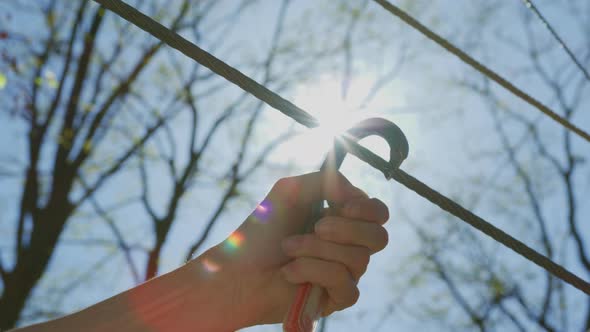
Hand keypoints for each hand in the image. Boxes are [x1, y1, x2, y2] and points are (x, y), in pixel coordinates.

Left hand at [197, 171, 389, 327]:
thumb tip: (355, 193)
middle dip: (347, 229)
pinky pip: (345, 284)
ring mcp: (344, 274)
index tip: (341, 205)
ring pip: (358, 259)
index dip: (367, 208)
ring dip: (316, 249)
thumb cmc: (263, 230)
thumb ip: (326, 180)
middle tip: (317, 226)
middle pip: (379, 237)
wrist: (238, 270)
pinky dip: (312, 271)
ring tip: (288, 247)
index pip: (378, 213)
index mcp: (342, 219)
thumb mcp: (291, 190)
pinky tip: (289, 272)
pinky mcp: (336, 299)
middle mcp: (348, 246)